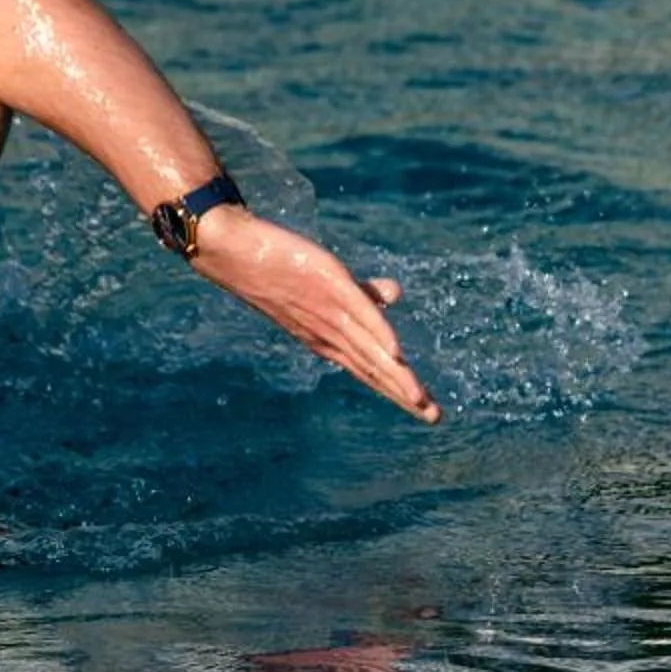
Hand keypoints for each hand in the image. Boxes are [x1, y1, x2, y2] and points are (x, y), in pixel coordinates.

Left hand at [187, 209, 442, 423]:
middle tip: (434, 418)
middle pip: (374, 370)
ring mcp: (329, 313)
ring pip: (368, 351)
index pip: (370, 371)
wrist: (236, 254)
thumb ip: (365, 294)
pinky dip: (377, 334)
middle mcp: (330, 335)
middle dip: (403, 394)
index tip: (426, 412)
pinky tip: (396, 352)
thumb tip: (397, 294)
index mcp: (329, 340)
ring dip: (395, 376)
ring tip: (420, 397)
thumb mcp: (330, 286)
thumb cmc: (282, 272)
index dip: (398, 391)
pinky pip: (358, 316)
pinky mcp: (330, 286)